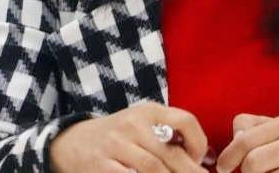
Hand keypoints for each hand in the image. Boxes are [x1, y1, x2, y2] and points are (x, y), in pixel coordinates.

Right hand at [49, 100, 211, 172]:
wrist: (72, 142)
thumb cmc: (116, 136)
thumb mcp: (141, 124)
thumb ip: (168, 134)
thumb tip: (206, 158)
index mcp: (147, 111)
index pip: (185, 120)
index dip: (199, 142)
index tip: (201, 159)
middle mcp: (133, 124)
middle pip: (171, 154)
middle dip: (190, 172)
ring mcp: (116, 145)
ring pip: (154, 169)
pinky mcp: (102, 165)